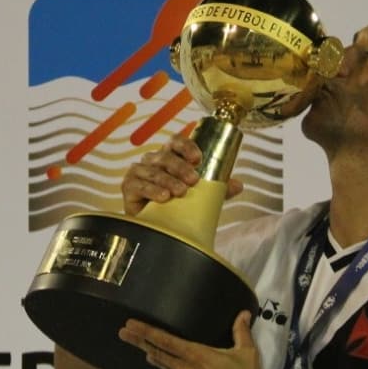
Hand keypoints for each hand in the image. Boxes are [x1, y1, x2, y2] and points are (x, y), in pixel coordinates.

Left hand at [117, 311, 275, 368]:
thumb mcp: (246, 353)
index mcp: (197, 355)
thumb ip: (241, 331)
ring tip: (149, 353)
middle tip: (124, 334)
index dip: (145, 331)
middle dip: (139, 342)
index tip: (129, 325)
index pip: (165, 341)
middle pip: (157, 354)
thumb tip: (243, 313)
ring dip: (159, 361)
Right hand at [121, 133, 243, 215]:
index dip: (186, 146)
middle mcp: (153, 160)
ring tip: (180, 192)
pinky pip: (139, 185)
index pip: (176, 142)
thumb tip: (238, 185)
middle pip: (165, 156)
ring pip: (153, 170)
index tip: (197, 158)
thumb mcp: (199, 196)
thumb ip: (217, 189)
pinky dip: (151, 190)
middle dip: (180, 167)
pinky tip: (162, 197)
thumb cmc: (177, 205)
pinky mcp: (128, 186)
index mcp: (170, 156)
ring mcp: (139, 171)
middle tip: (193, 180)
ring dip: (168, 180)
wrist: (157, 226)